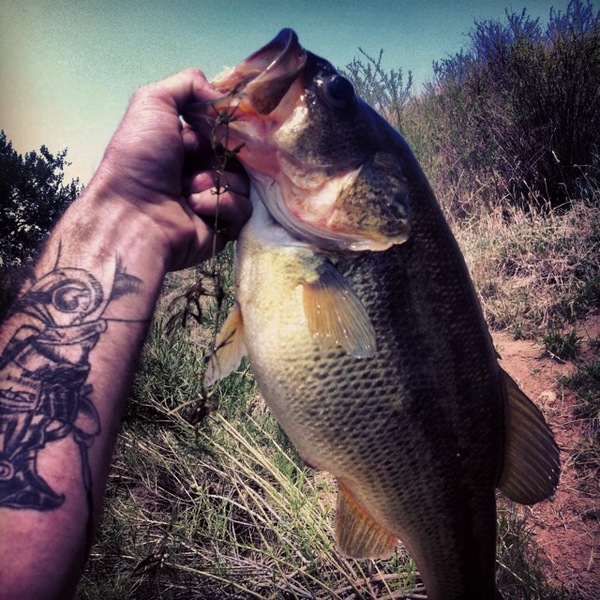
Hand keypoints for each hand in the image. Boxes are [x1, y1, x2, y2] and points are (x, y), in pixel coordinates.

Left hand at [92, 68, 250, 269]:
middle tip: (193, 158)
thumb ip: (187, 84)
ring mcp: (215, 199)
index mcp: (187, 145)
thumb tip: (221, 94)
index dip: (224, 126)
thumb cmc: (138, 160)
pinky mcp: (225, 226)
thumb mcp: (152, 103)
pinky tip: (196, 207)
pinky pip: (244, 208)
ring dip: (216, 181)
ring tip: (187, 189)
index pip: (226, 129)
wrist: (133, 217)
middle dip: (220, 153)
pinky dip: (220, 204)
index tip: (215, 127)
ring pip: (245, 181)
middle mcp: (202, 171)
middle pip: (240, 154)